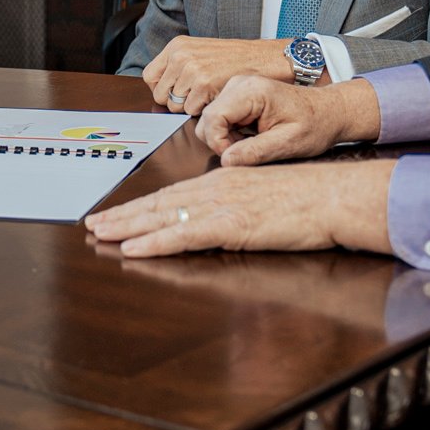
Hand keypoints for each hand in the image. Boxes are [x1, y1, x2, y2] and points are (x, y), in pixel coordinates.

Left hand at [83, 159, 394, 257]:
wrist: (336, 195)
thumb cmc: (312, 198)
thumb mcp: (269, 197)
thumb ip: (243, 208)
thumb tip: (225, 222)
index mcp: (226, 180)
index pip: (175, 193)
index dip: (143, 204)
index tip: (118, 212)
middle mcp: (217, 188)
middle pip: (160, 202)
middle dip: (124, 214)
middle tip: (93, 223)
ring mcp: (222, 205)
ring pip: (164, 216)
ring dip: (128, 227)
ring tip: (100, 235)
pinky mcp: (231, 225)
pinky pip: (184, 234)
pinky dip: (155, 241)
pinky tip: (134, 248)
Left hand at [142, 36, 298, 115]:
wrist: (262, 59)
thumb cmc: (235, 59)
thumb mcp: (200, 53)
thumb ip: (178, 67)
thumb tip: (158, 93)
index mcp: (177, 46)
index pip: (149, 77)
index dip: (162, 89)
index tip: (177, 92)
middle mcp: (180, 56)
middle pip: (159, 94)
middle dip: (175, 101)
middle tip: (196, 96)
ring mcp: (191, 69)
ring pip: (174, 106)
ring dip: (190, 107)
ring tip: (208, 95)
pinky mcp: (203, 84)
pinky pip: (190, 111)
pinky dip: (203, 111)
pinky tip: (216, 98)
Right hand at [195, 75, 382, 165]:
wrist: (327, 112)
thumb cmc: (315, 124)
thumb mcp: (289, 144)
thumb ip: (256, 152)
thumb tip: (226, 160)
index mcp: (252, 91)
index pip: (212, 118)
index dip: (219, 143)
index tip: (238, 155)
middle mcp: (240, 83)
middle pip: (207, 119)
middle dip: (221, 141)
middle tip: (249, 150)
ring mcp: (237, 86)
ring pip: (210, 119)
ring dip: (226, 137)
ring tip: (253, 141)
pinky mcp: (237, 94)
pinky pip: (219, 117)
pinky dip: (230, 132)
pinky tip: (251, 134)